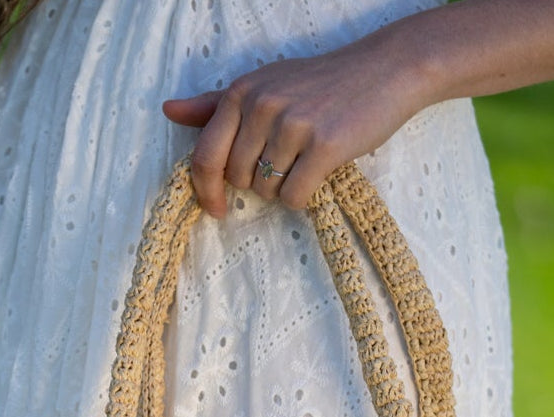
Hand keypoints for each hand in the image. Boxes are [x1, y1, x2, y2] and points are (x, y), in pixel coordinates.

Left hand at [163, 29, 428, 215]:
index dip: (206, 191)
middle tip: (286, 163)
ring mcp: (293, 124)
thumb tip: (169, 111)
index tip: (216, 209)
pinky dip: (304, 197)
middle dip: (257, 184)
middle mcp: (262, 105)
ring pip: (267, 191)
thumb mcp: (264, 84)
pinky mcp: (323, 146)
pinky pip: (294, 197)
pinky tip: (319, 173)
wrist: (384, 70)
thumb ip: (215, 104)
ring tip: (305, 161)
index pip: (206, 156)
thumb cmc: (321, 83)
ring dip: (284, 188)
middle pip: (238, 180)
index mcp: (242, 92)